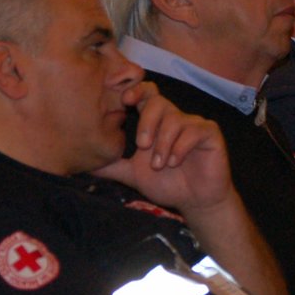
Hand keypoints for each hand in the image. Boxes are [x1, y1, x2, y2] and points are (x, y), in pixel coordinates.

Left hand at [92, 84, 233, 214]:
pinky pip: (193, 130)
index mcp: (156, 122)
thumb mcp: (134, 174)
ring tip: (160, 165)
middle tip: (142, 146)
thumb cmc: (167, 185)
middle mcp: (174, 118)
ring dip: (163, 143)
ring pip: (174, 119)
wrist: (195, 202)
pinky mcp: (209, 133)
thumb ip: (112, 166)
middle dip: (147, 122)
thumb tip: (84, 164)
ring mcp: (193, 124)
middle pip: (158, 101)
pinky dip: (181, 146)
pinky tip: (175, 162)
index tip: (126, 101)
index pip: (146, 94)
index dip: (136, 91)